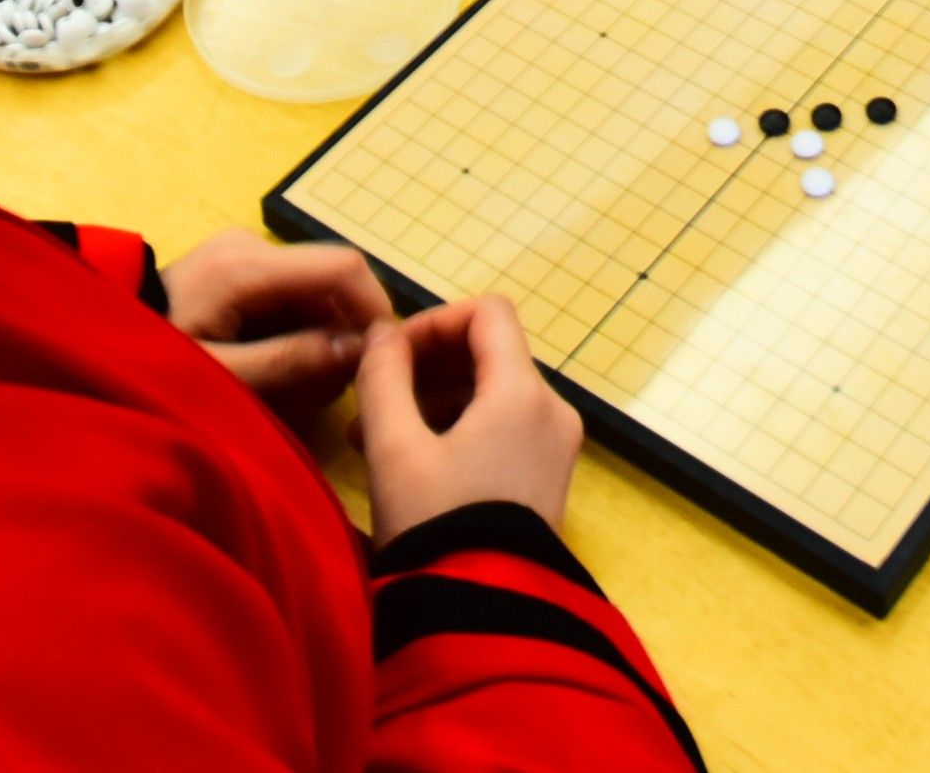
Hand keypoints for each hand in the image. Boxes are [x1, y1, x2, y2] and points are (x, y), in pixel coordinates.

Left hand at [165, 232, 393, 431]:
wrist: (98, 336)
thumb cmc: (157, 358)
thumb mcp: (225, 374)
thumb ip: (291, 361)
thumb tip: (357, 350)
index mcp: (249, 266)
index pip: (344, 265)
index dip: (375, 306)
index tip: (381, 354)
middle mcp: (252, 243)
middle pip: (330, 278)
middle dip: (344, 327)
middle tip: (333, 383)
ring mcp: (242, 248)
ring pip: (312, 284)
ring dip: (321, 328)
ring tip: (302, 378)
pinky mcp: (235, 260)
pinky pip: (288, 287)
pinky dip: (298, 321)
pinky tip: (281, 356)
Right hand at [357, 296, 582, 540]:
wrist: (483, 617)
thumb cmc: (436, 524)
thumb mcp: (394, 447)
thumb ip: (383, 375)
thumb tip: (382, 333)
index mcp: (523, 392)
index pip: (488, 312)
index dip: (435, 320)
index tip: (390, 354)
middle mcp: (553, 411)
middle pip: (490, 352)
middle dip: (427, 367)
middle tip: (372, 399)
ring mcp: (556, 448)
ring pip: (493, 392)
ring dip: (435, 400)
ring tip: (377, 439)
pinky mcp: (549, 480)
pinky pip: (504, 427)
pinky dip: (459, 428)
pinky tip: (412, 463)